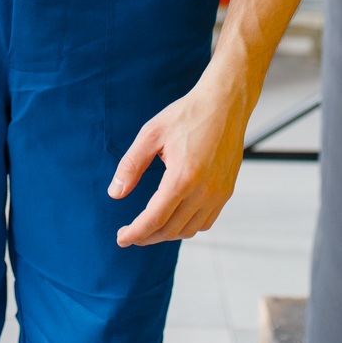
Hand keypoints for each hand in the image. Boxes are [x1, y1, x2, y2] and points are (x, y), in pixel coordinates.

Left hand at [109, 73, 247, 246]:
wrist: (224, 104)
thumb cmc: (187, 115)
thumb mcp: (151, 134)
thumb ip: (131, 166)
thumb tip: (115, 194)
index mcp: (183, 177)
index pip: (155, 218)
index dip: (135, 233)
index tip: (121, 238)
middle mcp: (204, 191)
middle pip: (171, 230)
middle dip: (147, 237)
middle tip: (130, 234)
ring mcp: (219, 193)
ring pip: (189, 230)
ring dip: (167, 234)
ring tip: (149, 227)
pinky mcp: (227, 191)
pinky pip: (206, 222)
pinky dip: (187, 227)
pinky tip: (174, 218)